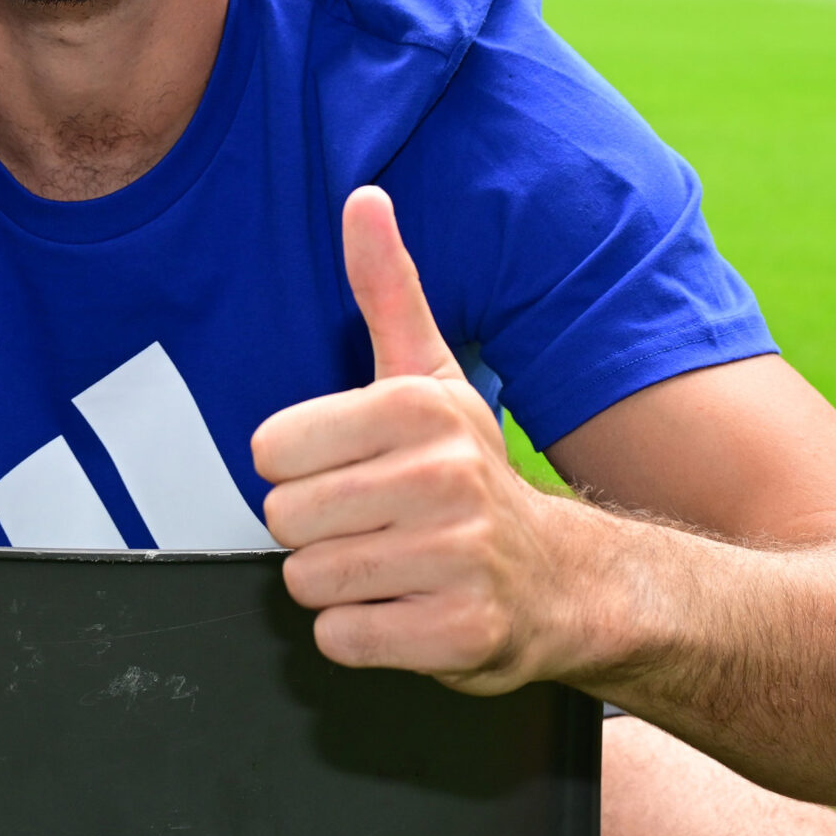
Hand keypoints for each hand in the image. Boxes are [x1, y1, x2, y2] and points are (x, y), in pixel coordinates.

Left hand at [251, 187, 576, 692]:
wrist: (565, 580)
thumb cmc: (472, 473)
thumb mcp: (429, 374)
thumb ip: (385, 288)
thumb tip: (363, 196)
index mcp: (415, 410)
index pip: (270, 451)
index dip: (300, 469)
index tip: (351, 470)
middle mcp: (439, 479)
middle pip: (284, 520)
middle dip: (316, 532)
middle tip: (373, 525)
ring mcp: (454, 559)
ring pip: (308, 582)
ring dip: (339, 585)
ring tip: (394, 564)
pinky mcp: (458, 634)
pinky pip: (341, 639)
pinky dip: (362, 635)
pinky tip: (408, 609)